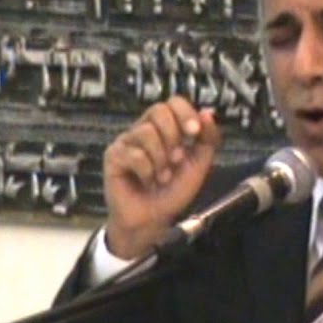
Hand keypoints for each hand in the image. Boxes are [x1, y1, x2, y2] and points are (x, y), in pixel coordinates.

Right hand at [102, 96, 221, 257]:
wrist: (155, 219)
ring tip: (162, 176)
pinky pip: (133, 154)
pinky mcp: (114, 156)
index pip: (173, 102)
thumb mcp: (199, 165)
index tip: (194, 131)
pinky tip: (147, 181)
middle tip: (176, 159)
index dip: (185, 113)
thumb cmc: (173, 193)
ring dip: (160, 159)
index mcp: (166, 129)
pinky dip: (147, 172)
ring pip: (146, 132)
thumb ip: (208, 139)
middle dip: (173, 137)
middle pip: (158, 110)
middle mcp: (145, 131)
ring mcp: (128, 142)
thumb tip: (208, 114)